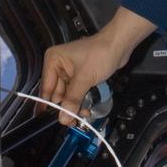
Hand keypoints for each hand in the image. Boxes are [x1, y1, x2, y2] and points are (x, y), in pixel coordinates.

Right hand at [40, 7, 155, 125]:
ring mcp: (70, 71)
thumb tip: (63, 118)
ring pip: (68, 95)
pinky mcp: (80, 76)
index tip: (49, 120)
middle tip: (72, 120)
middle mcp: (59, 65)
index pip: (46, 87)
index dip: (49, 105)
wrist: (119, 45)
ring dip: (75, 105)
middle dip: (66, 107)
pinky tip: (86, 108)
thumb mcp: (84, 78)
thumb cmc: (100, 54)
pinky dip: (81, 100)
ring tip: (83, 114)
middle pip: (57, 93)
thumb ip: (72, 99)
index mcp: (53, 60)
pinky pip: (77, 92)